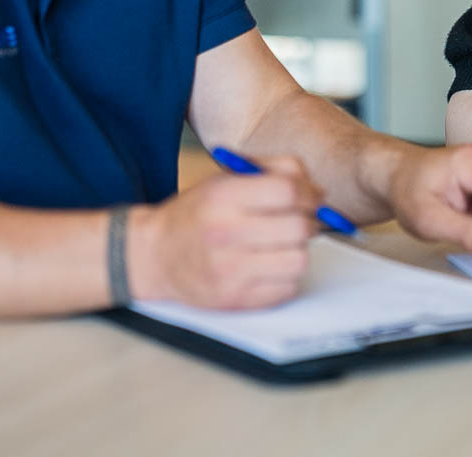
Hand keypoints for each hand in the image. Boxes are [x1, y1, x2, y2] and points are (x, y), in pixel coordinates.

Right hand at [126, 156, 320, 308]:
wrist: (155, 256)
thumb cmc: (196, 215)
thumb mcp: (225, 179)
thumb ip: (272, 171)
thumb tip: (316, 189)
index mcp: (222, 197)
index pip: (287, 191)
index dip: (308, 192)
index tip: (310, 196)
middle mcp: (225, 233)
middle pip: (298, 227)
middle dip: (307, 222)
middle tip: (299, 220)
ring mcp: (230, 271)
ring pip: (299, 260)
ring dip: (298, 251)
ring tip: (281, 245)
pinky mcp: (236, 300)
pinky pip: (287, 288)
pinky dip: (286, 276)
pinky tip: (269, 266)